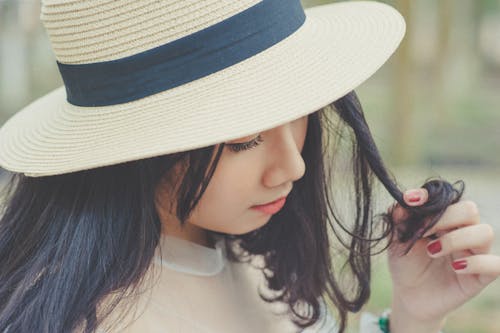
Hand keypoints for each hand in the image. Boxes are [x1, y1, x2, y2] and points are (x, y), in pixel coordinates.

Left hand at [387, 189, 499, 330]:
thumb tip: (403, 201)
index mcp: (445, 219)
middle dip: (445, 217)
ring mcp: (475, 253)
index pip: (448, 197)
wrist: (408, 296)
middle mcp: (464, 232)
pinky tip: (455, 267)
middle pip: (470, 209)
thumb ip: (398, 218)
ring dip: (456, 239)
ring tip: (433, 251)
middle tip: (422, 232)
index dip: (431, 196)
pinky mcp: (481, 277)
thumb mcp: (396, 240)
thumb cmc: (406, 264)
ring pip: (485, 232)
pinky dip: (475, 263)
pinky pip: (495, 264)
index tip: (410, 200)